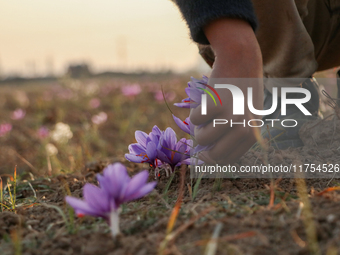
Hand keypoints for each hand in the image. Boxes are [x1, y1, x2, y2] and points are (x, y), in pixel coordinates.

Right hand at [190, 18, 262, 163]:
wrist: (242, 60)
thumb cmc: (239, 91)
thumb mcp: (243, 116)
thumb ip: (229, 137)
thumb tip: (203, 157)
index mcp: (253, 135)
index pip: (229, 160)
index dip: (212, 158)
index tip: (202, 151)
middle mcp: (246, 128)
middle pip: (215, 155)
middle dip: (202, 147)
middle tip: (198, 134)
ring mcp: (233, 116)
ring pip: (202, 138)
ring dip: (196, 128)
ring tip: (204, 114)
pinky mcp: (219, 103)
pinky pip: (195, 120)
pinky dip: (194, 112)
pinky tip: (206, 101)